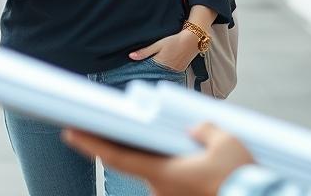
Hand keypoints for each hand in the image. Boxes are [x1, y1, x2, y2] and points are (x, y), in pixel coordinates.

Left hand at [63, 123, 254, 195]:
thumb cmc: (241, 181)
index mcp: (162, 173)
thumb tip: (198, 129)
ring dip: (162, 156)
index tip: (69, 132)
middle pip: (138, 161)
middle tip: (118, 121)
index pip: (116, 156)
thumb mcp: (227, 143)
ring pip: (159, 171)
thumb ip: (205, 128)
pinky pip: (174, 181)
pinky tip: (195, 157)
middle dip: (132, 142)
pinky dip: (176, 167)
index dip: (90, 143)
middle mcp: (160, 190)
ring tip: (179, 138)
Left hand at [129, 29, 199, 71]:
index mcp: (160, 63)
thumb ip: (145, 52)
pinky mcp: (180, 71)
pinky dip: (165, 72)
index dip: (141, 70)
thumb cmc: (175, 40)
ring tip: (152, 69)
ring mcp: (175, 71)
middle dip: (149, 72)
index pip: (147, 70)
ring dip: (157, 72)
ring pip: (162, 74)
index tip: (134, 70)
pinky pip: (169, 74)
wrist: (192, 40)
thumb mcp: (158, 44)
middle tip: (142, 70)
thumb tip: (132, 56)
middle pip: (154, 73)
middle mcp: (168, 69)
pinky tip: (162, 68)